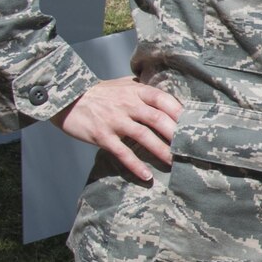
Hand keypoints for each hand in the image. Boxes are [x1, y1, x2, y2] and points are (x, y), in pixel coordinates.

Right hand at [52, 79, 183, 182]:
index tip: (194, 125)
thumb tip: (168, 96)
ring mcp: (114, 120)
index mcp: (136, 91)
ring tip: (174, 163)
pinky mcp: (102, 135)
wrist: (66, 98)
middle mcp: (127, 104)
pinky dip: (135, 165)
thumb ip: (143, 89)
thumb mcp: (122, 84)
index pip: (163, 100)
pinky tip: (147, 176)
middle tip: (190, 148)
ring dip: (161, 151)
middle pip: (158, 119)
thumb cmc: (99, 92)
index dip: (180, 112)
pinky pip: (122, 152)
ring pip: (144, 136)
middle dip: (176, 134)